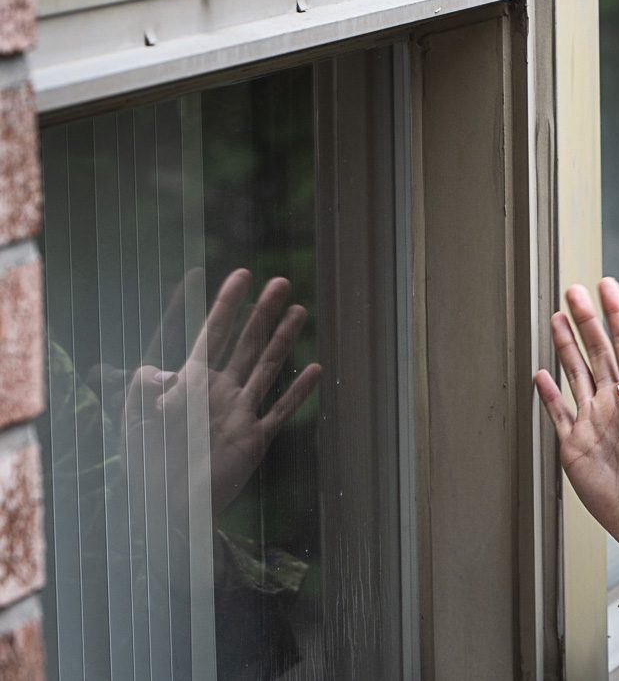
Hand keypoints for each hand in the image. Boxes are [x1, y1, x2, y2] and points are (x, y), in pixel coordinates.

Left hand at [121, 268, 321, 515]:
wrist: (170, 512)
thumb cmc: (145, 469)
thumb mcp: (135, 427)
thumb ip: (141, 396)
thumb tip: (155, 370)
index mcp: (190, 383)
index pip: (210, 334)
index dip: (223, 305)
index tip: (237, 275)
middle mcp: (220, 392)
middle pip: (245, 342)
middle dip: (262, 312)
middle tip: (280, 282)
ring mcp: (240, 413)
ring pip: (267, 368)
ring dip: (283, 340)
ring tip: (300, 311)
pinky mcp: (255, 439)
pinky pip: (280, 410)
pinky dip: (298, 391)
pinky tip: (315, 369)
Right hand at [533, 279, 618, 616]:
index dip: (616, 314)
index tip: (606, 285)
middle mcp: (614, 402)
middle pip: (596, 351)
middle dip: (585, 320)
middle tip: (573, 291)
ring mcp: (592, 421)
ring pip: (575, 373)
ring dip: (566, 346)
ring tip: (555, 317)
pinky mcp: (574, 445)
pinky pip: (558, 412)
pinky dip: (548, 393)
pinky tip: (541, 373)